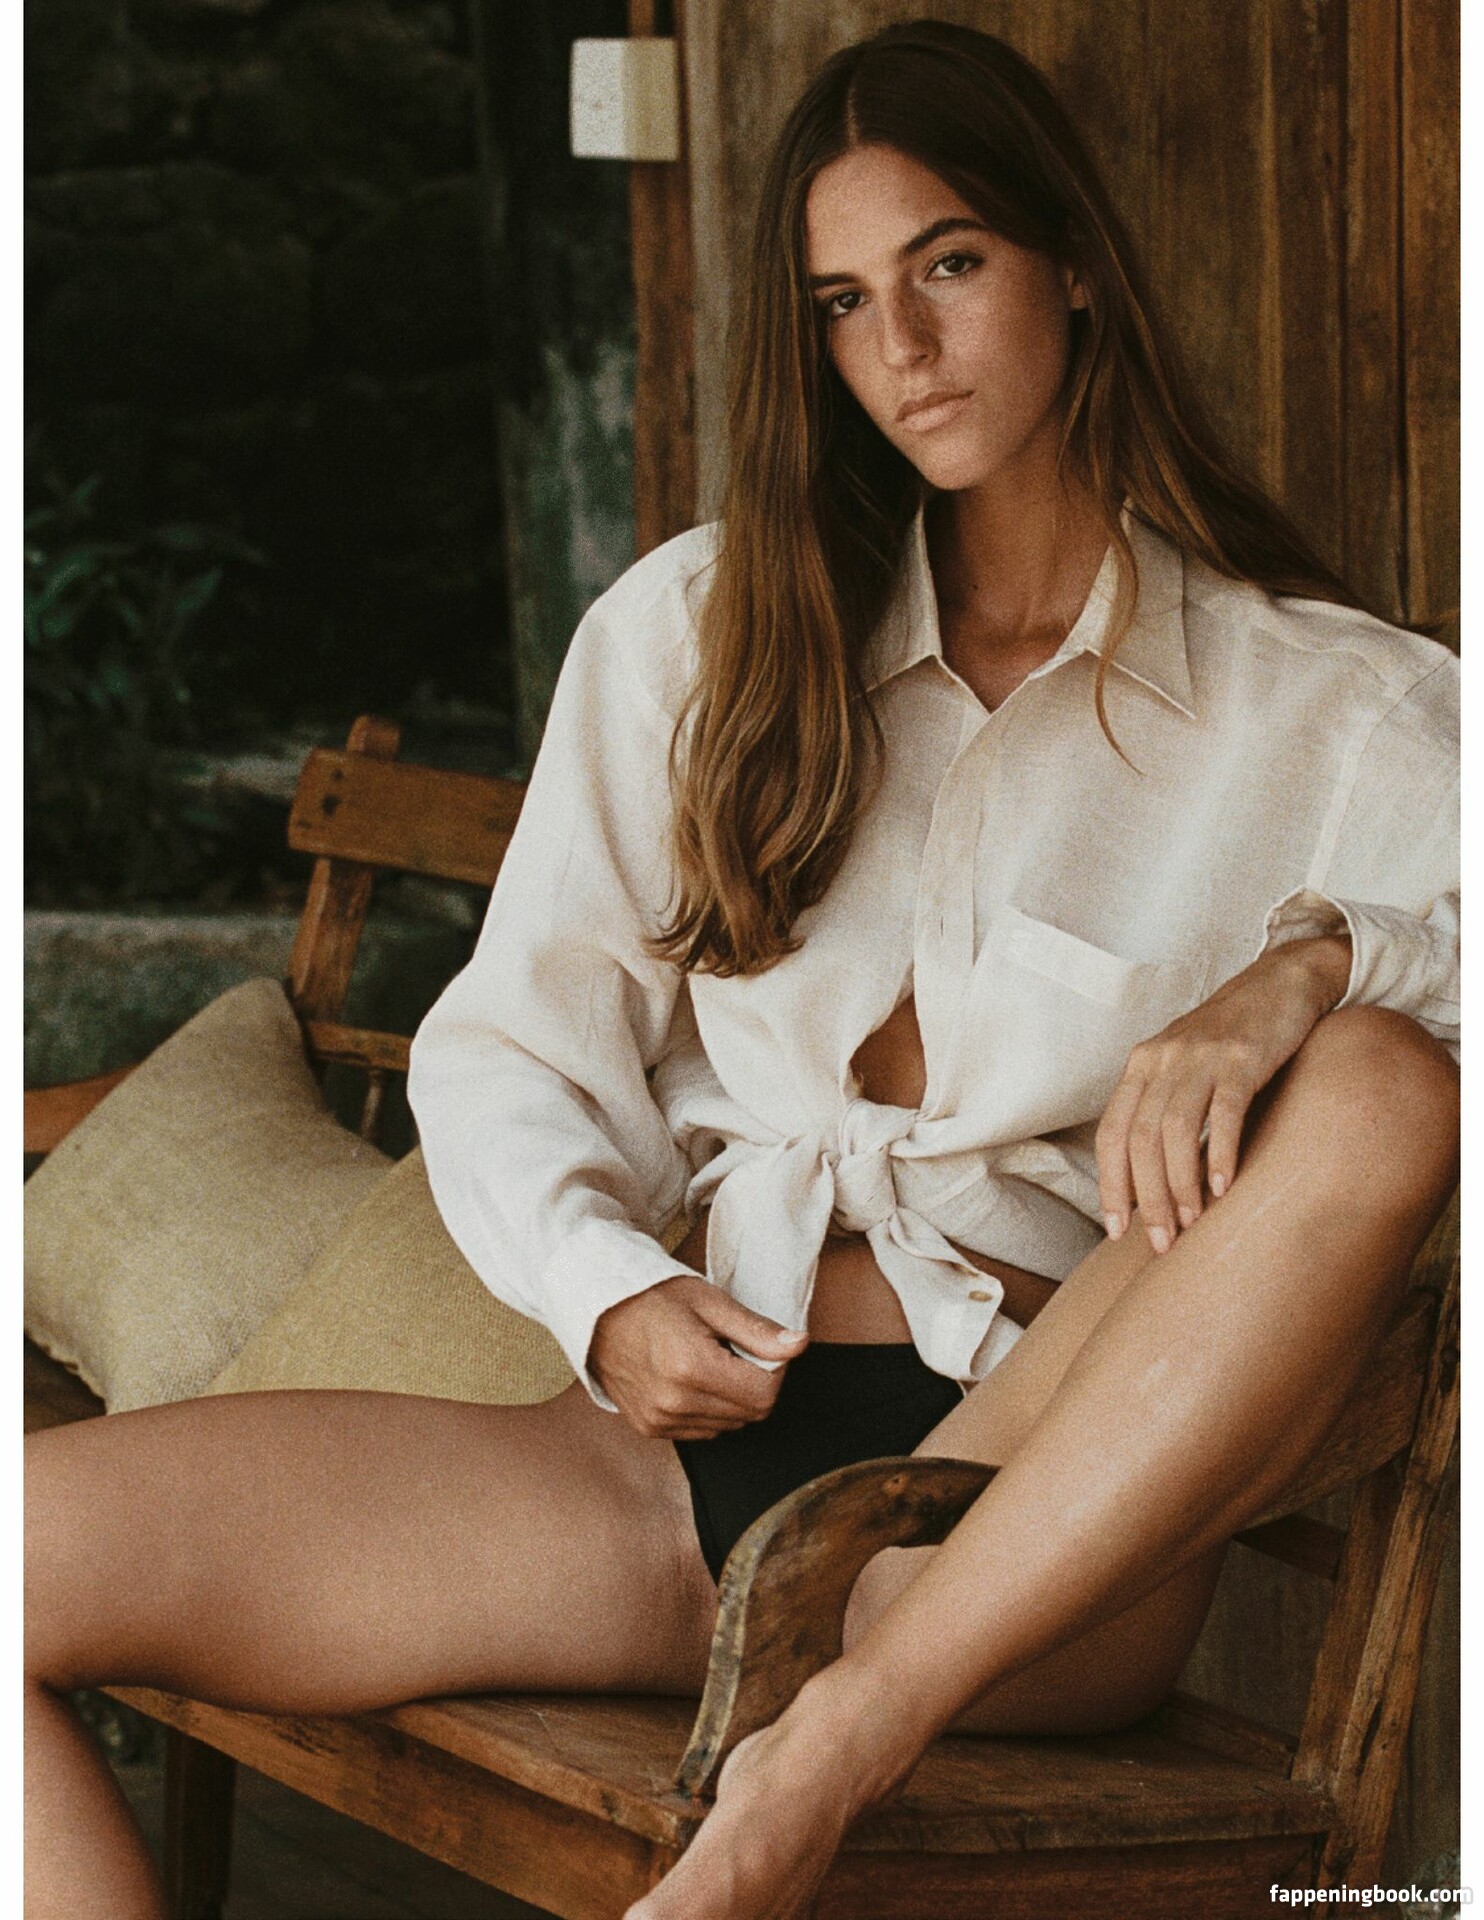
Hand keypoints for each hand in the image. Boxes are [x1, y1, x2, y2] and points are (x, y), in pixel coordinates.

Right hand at [589, 1274, 807, 1439]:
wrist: (597, 1310)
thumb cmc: (652, 1297)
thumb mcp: (709, 1302)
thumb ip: (756, 1330)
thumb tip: (799, 1345)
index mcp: (691, 1368)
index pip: (765, 1394)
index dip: (774, 1370)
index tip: (758, 1346)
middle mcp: (674, 1402)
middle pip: (751, 1414)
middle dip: (754, 1383)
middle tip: (731, 1349)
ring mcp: (660, 1420)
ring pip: (730, 1426)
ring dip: (732, 1398)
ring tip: (707, 1361)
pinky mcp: (650, 1428)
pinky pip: (703, 1431)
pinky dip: (709, 1410)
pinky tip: (691, 1379)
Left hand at [1096, 933, 1350, 1252]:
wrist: (1280, 983)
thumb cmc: (1231, 1040)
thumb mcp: (1183, 1068)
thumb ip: (1163, 1112)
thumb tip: (1152, 1185)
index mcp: (1140, 1066)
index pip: (1111, 1135)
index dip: (1110, 1186)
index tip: (1117, 1230)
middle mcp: (1162, 1059)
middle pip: (1139, 1140)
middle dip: (1146, 1198)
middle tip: (1162, 1240)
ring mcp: (1201, 1056)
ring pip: (1174, 1130)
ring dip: (1180, 1183)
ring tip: (1192, 1221)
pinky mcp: (1241, 1056)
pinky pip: (1224, 1110)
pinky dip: (1220, 1151)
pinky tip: (1222, 1186)